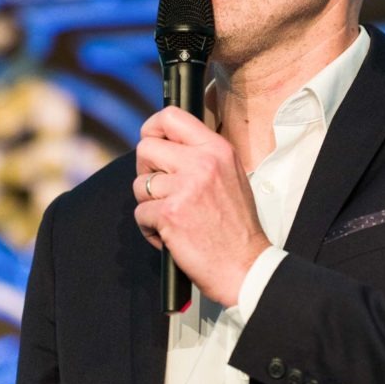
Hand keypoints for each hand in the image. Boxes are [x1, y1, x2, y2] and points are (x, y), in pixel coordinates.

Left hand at [134, 107, 269, 306]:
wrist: (245, 266)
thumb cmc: (237, 228)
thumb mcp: (230, 176)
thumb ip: (201, 157)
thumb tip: (165, 145)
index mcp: (217, 149)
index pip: (171, 117)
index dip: (152, 128)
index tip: (151, 142)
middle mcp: (202, 163)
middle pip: (145, 148)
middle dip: (145, 171)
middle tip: (160, 190)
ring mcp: (185, 188)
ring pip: (139, 184)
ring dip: (149, 205)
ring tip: (172, 219)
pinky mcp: (170, 214)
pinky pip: (140, 213)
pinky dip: (150, 229)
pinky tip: (171, 236)